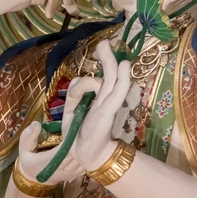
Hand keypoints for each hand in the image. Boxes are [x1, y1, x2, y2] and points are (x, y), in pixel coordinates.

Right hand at [18, 120, 84, 185]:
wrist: (33, 178)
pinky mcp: (73, 175)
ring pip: (80, 161)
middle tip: (84, 127)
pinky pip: (83, 166)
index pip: (61, 151)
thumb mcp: (24, 148)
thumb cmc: (29, 159)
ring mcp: (67, 174)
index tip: (74, 128)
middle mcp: (57, 169)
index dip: (70, 141)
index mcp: (45, 162)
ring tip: (87, 135)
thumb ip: (28, 136)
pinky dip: (87, 157)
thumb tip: (37, 124)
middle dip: (79, 142)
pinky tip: (87, 147)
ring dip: (84, 149)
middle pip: (74, 155)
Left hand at [71, 40, 130, 171]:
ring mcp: (109, 103)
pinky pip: (117, 90)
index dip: (88, 75)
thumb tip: (75, 83)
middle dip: (106, 57)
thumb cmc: (79, 135)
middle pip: (109, 74)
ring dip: (109, 61)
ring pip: (112, 78)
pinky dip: (122, 78)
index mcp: (98, 99)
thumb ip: (74, 97)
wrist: (86, 155)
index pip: (95, 81)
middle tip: (105, 41)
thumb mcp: (72, 112)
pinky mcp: (109, 109)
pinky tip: (124, 65)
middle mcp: (106, 99)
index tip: (87, 68)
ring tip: (106, 44)